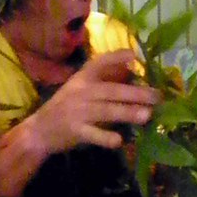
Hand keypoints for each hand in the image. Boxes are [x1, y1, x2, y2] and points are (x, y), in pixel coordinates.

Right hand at [28, 50, 159, 154]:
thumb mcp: (79, 89)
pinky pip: (93, 134)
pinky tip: (120, 141)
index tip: (134, 55)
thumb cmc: (66, 108)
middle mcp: (80, 92)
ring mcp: (77, 112)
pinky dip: (106, 138)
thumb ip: (102, 81)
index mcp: (82, 79)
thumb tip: (133, 71)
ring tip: (147, 115)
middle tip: (157, 97)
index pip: (99, 63)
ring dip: (127, 112)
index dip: (116, 58)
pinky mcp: (74, 130)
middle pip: (111, 90)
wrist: (39, 130)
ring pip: (106, 111)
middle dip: (136, 93)